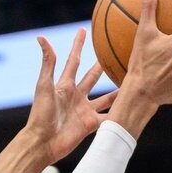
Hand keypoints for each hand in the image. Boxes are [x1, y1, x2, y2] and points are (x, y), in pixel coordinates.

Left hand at [22, 30, 117, 164]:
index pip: (74, 60)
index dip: (78, 45)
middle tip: (113, 55)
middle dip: (102, 66)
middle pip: (92, 77)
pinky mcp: (90, 125)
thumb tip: (41, 38)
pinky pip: (108, 117)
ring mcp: (85, 110)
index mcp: (65, 85)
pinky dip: (119, 113)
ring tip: (129, 82)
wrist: (43, 142)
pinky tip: (130, 108)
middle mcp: (76, 96)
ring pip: (105, 97)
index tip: (83, 30)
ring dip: (116, 91)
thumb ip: (48, 63)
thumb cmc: (41, 114)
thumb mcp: (44, 85)